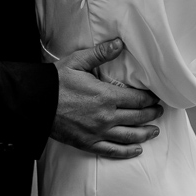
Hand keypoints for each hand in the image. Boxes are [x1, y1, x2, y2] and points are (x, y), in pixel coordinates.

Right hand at [50, 38, 162, 158]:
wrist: (36, 102)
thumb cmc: (56, 81)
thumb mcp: (78, 61)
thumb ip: (101, 53)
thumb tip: (119, 43)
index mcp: (106, 95)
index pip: (137, 99)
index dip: (150, 98)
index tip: (156, 97)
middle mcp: (106, 116)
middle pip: (137, 117)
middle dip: (151, 114)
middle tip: (159, 111)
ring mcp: (98, 132)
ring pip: (129, 136)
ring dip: (145, 133)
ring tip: (154, 130)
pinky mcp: (88, 143)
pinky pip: (113, 151)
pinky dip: (128, 151)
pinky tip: (137, 149)